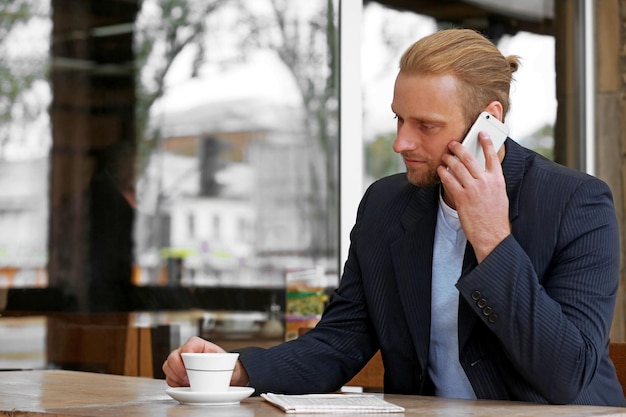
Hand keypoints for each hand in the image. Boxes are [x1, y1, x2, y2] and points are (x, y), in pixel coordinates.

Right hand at [162, 336, 249, 386]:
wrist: (225, 373)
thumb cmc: (225, 364)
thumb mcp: (224, 360)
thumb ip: (216, 362)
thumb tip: (210, 369)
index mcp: (198, 344)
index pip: (187, 346)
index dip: (185, 357)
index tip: (189, 368)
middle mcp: (186, 351)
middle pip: (172, 357)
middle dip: (177, 370)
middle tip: (187, 379)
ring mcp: (179, 362)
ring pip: (168, 367)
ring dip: (175, 377)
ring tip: (187, 384)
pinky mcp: (177, 373)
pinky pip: (169, 378)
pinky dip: (174, 384)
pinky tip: (184, 386)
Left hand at [437, 132, 510, 261]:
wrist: (492, 234)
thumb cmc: (495, 216)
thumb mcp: (500, 195)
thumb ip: (492, 181)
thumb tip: (484, 172)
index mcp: (497, 179)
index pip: (493, 156)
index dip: (486, 142)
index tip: (481, 133)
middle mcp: (485, 181)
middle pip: (470, 158)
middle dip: (459, 148)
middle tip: (453, 144)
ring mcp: (473, 189)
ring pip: (457, 167)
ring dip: (449, 159)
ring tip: (444, 156)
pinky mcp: (462, 198)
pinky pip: (449, 181)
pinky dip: (443, 173)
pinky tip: (440, 170)